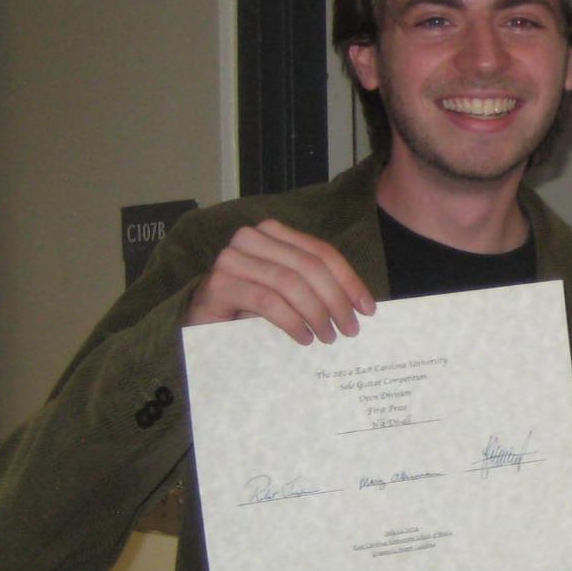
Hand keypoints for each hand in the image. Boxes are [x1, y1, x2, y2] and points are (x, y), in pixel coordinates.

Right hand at [183, 219, 374, 343]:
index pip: (321, 252)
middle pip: (308, 265)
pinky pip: (267, 301)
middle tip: (350, 329)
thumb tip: (360, 304)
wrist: (204, 327)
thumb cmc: (250, 310)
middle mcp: (250, 238)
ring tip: (328, 337)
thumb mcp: (289, 294)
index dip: (349, 280)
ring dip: (316, 313)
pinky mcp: (219, 284)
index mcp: (273, 233)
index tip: (367, 309)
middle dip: (336, 299)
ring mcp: (231, 259)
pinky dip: (292, 321)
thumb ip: (315, 288)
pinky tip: (304, 337)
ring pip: (289, 282)